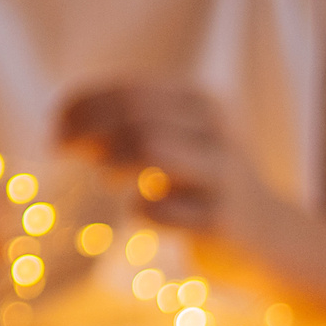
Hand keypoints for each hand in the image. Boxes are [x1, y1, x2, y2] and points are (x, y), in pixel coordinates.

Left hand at [57, 82, 279, 246]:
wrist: (271, 236)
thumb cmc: (205, 184)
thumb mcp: (178, 141)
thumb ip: (128, 126)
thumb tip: (62, 122)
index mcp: (201, 103)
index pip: (131, 90)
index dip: (84, 103)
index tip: (54, 125)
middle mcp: (216, 130)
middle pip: (135, 115)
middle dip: (86, 129)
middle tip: (58, 148)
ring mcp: (222, 174)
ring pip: (150, 148)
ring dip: (112, 162)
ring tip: (104, 179)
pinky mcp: (221, 220)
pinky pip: (161, 208)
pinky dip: (138, 208)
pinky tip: (141, 210)